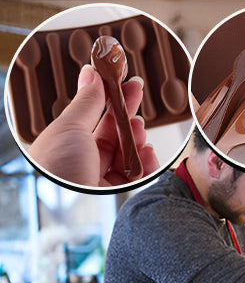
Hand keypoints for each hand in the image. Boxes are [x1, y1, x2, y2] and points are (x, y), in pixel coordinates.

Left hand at [28, 65, 158, 187]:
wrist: (65, 208)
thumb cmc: (58, 168)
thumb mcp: (70, 127)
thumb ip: (87, 101)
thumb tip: (91, 73)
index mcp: (69, 144)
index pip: (94, 118)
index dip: (109, 98)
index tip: (121, 80)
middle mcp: (84, 162)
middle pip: (113, 135)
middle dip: (126, 114)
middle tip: (137, 91)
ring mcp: (101, 179)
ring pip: (126, 154)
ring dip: (136, 138)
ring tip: (138, 127)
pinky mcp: (118, 195)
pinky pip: (137, 176)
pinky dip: (145, 162)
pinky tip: (147, 151)